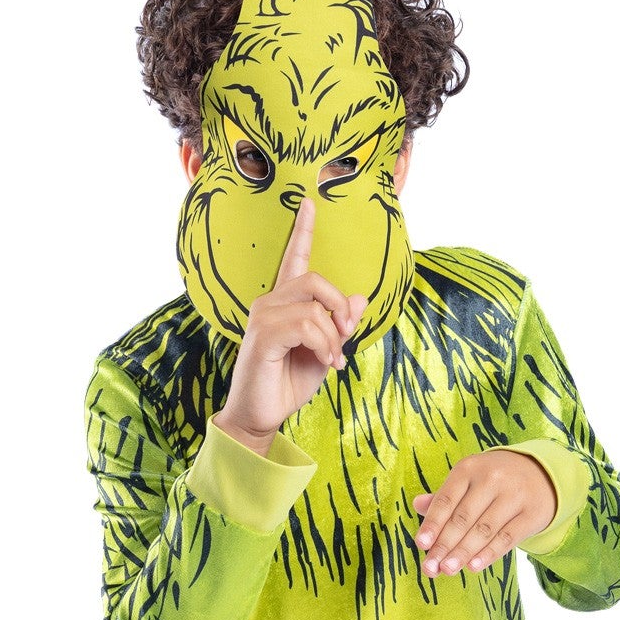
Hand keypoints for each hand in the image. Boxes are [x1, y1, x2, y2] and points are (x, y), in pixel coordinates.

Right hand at [212, 198, 367, 456]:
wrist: (261, 416)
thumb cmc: (288, 384)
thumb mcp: (324, 353)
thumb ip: (339, 327)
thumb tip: (358, 298)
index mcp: (284, 304)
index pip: (294, 259)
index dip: (303, 231)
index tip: (309, 202)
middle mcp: (269, 303)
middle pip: (314, 279)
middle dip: (339, 307)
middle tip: (347, 334)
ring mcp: (263, 317)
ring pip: (314, 308)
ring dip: (332, 338)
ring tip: (333, 362)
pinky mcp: (263, 335)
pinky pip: (306, 326)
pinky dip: (323, 345)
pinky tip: (325, 364)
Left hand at [412, 450, 559, 575]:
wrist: (541, 475)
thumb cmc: (494, 482)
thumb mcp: (468, 480)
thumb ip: (444, 496)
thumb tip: (417, 505)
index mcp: (469, 469)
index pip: (446, 500)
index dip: (432, 524)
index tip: (421, 545)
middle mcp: (492, 479)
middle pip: (463, 518)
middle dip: (444, 545)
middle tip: (430, 567)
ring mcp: (514, 495)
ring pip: (484, 529)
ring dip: (463, 552)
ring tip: (448, 570)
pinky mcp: (532, 513)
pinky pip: (507, 537)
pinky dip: (489, 553)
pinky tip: (474, 566)